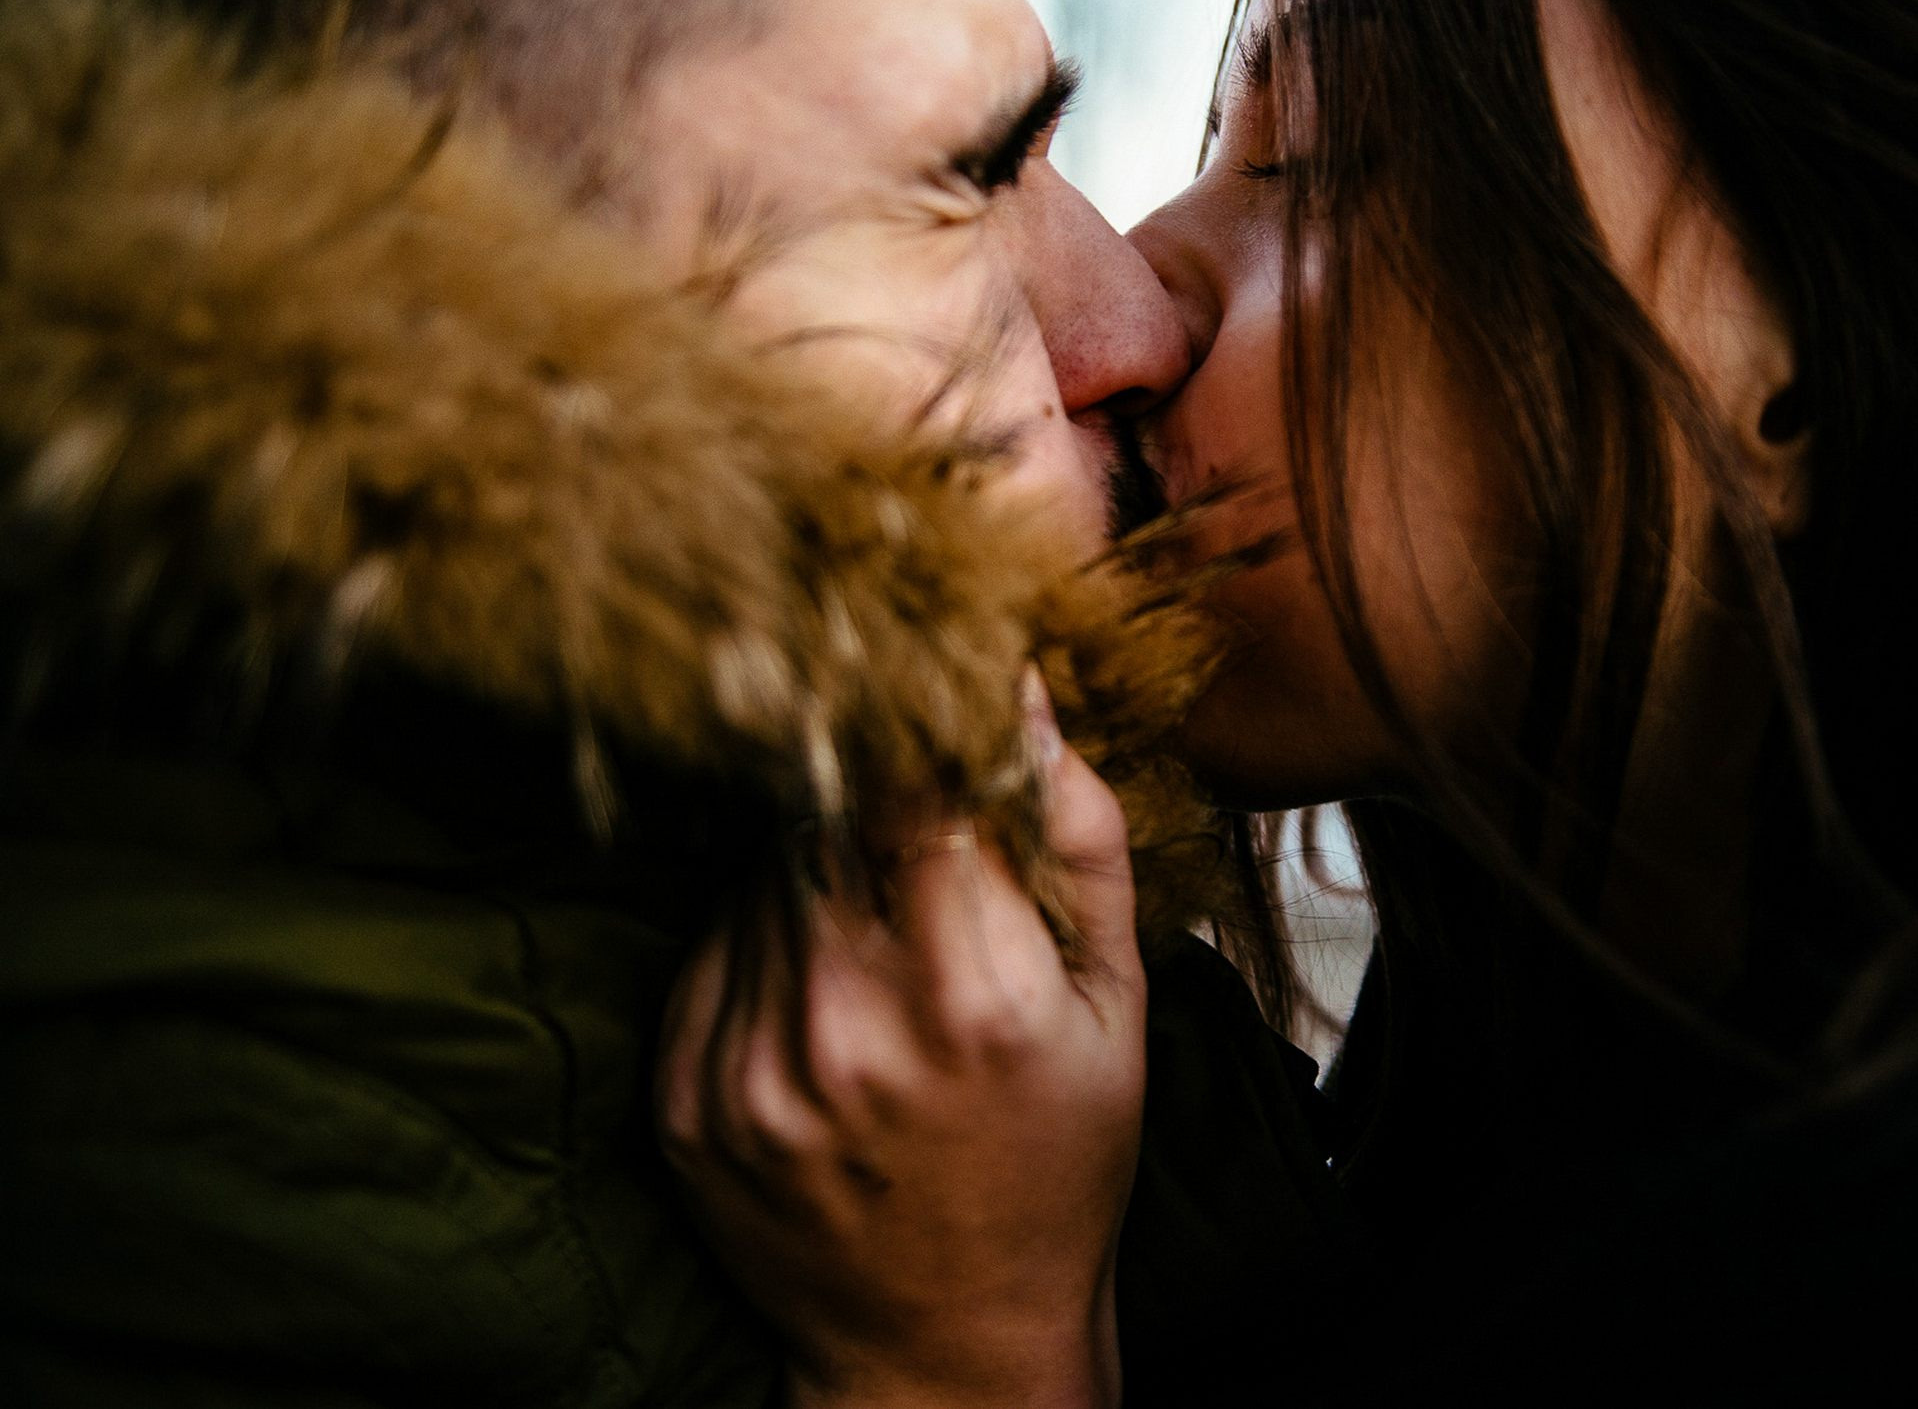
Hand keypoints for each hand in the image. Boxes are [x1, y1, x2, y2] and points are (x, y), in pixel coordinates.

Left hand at [658, 678, 1145, 1408]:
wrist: (949, 1340)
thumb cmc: (1056, 1163)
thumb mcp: (1117, 1007)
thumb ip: (1078, 842)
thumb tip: (1023, 696)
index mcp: (971, 997)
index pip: (910, 781)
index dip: (922, 729)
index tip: (935, 711)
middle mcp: (843, 1027)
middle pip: (825, 814)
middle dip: (872, 802)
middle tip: (917, 844)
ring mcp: (747, 1069)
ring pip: (761, 873)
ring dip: (817, 871)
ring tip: (882, 946)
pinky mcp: (681, 1099)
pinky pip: (710, 945)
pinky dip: (765, 942)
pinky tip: (825, 1002)